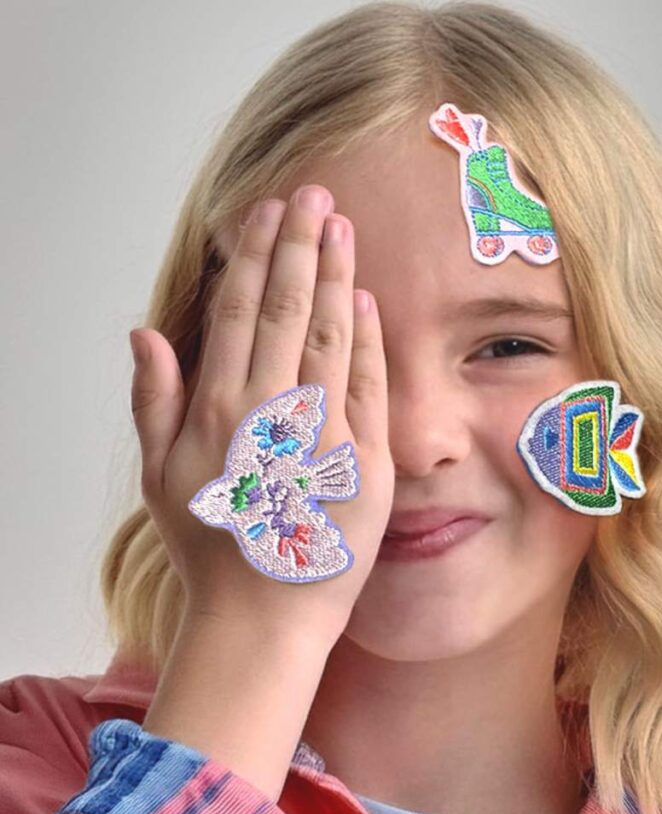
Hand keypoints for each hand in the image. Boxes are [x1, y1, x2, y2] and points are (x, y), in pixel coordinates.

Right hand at [129, 186, 393, 638]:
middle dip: (301, 247)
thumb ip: (153, 399)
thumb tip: (143, 332)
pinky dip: (365, 341)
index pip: (240, 312)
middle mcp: (269, 413)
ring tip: (343, 228)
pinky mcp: (365, 463)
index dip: (256, 256)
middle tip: (316, 195)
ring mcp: (322, 436)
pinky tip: (365, 301)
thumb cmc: (209, 549)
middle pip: (287, 310)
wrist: (263, 618)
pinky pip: (366, 389)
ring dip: (336, 277)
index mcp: (218, 411)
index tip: (269, 212)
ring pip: (328, 337)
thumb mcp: (160, 478)